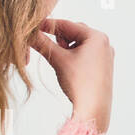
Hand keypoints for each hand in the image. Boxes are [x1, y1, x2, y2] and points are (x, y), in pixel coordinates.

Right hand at [30, 18, 113, 134]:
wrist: (94, 109)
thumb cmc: (80, 84)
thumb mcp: (58, 60)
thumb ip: (42, 44)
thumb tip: (28, 34)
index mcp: (97, 37)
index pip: (67, 24)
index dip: (48, 25)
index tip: (34, 27)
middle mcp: (104, 43)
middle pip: (74, 33)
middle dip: (59, 39)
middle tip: (50, 50)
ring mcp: (105, 56)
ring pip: (79, 44)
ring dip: (66, 49)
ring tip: (61, 62)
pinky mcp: (103, 67)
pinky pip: (85, 55)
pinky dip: (73, 57)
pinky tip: (68, 68)